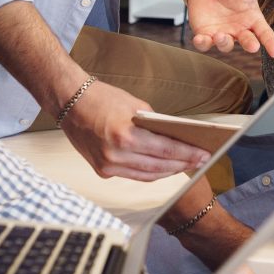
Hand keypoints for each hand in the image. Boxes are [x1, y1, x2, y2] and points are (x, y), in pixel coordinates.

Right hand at [58, 83, 207, 179]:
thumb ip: (155, 124)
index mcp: (125, 136)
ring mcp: (107, 166)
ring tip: (185, 165)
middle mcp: (116, 155)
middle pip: (159, 167)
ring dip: (168, 172)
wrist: (69, 102)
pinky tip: (163, 168)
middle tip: (201, 161)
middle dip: (182, 164)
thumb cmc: (102, 98)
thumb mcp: (135, 105)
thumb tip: (176, 137)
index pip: (166, 150)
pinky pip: (132, 175)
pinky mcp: (102, 170)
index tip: (204, 154)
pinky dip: (149, 173)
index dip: (188, 154)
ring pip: (146, 176)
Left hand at [187, 0, 273, 57]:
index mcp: (252, 19)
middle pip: (247, 42)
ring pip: (225, 45)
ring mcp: (223, 34)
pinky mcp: (206, 35)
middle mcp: (239, 30)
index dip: (271, 43)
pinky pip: (204, 44)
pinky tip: (200, 39)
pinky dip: (202, 44)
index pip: (265, 33)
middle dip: (250, 45)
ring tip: (221, 35)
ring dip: (224, 43)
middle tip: (253, 46)